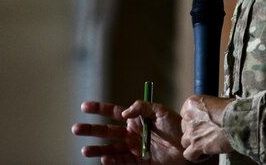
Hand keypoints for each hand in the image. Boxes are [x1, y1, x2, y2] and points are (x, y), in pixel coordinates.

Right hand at [72, 100, 186, 164]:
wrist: (189, 147)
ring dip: (97, 149)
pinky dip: (112, 160)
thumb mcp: (160, 111)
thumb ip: (141, 107)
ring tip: (85, 150)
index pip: (112, 112)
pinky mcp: (139, 161)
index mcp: (135, 119)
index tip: (84, 107)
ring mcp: (134, 148)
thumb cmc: (177, 127)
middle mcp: (131, 133)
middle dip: (90, 130)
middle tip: (76, 129)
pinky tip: (104, 159)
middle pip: (106, 131)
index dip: (98, 109)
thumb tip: (124, 112)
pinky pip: (122, 161)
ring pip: (111, 148)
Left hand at [180, 95, 233, 161]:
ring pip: (185, 141)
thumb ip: (209, 108)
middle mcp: (188, 116)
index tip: (202, 124)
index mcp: (192, 103)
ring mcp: (191, 131)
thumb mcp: (217, 102)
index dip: (194, 121)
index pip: (185, 114)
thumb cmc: (232, 110)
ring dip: (193, 144)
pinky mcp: (196, 145)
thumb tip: (213, 113)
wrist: (237, 121)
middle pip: (185, 128)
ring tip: (204, 145)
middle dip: (194, 132)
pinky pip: (189, 155)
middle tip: (205, 134)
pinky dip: (195, 156)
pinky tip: (204, 154)